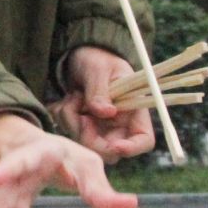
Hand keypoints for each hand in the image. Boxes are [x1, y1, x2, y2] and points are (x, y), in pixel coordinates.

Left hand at [53, 46, 154, 162]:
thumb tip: (106, 113)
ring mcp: (100, 128)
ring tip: (73, 96)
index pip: (144, 140)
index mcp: (134, 110)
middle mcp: (119, 124)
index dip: (132, 148)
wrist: (79, 56)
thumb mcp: (98, 69)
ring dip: (72, 121)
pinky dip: (64, 117)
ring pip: (86, 144)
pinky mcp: (82, 127)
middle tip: (78, 113)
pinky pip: (69, 134)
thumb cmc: (97, 58)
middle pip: (110, 151)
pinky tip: (65, 100)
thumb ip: (100, 91)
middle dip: (90, 136)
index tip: (115, 146)